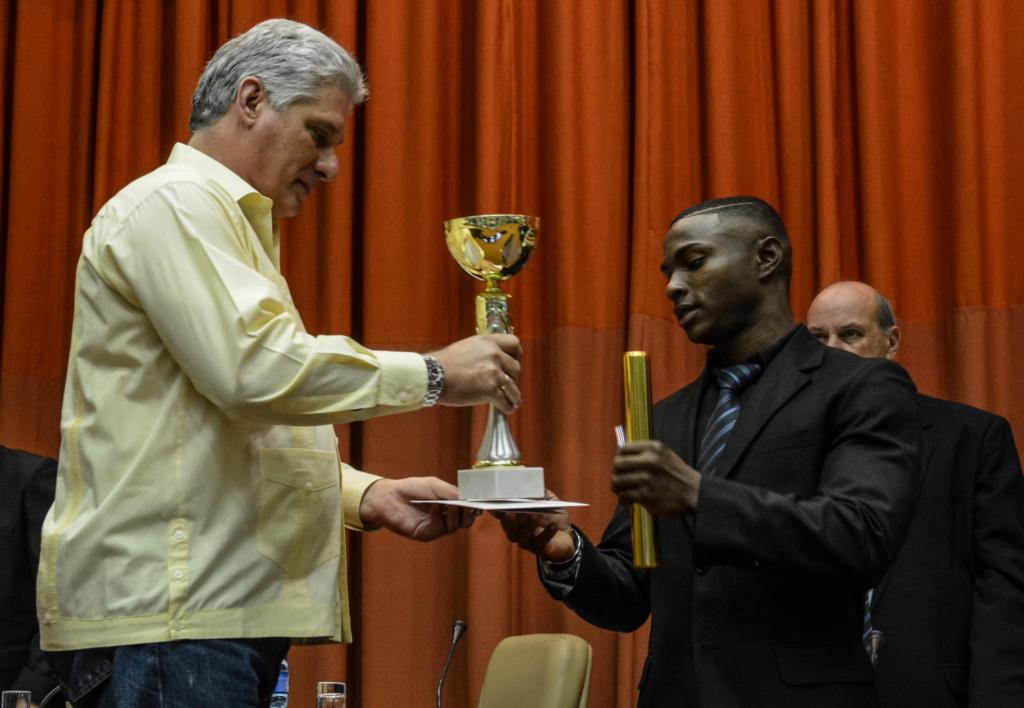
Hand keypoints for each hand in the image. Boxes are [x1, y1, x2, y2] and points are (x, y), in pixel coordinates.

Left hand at [359, 476, 478, 540]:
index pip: (469, 510)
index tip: (481, 502)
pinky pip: (438, 529)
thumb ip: (451, 492)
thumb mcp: (435, 485)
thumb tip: (467, 499)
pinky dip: (438, 517)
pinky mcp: (426, 534)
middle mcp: (446, 518)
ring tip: (452, 505)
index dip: (476, 507)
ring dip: (455, 515)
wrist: (390, 496)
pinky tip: (435, 507)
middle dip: (468, 514)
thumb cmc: (412, 488)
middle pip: (465, 521)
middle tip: (469, 506)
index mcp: (451, 505)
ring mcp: (437, 527)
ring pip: (454, 527)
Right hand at [430, 334, 521, 414]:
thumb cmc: (444, 363)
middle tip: (510, 384)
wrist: (433, 376)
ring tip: (514, 400)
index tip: (516, 361)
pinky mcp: (490, 389)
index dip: (517, 354)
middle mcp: (494, 354)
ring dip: (514, 395)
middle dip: (514, 378)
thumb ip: (482, 351)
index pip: (514, 343)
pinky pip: (504, 400)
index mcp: (488, 342)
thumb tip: (491, 361)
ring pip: (513, 386)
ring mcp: (493, 372)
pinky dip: (507, 406)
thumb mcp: (466, 347)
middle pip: (516, 367)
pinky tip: (507, 409)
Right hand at [495, 490, 574, 560]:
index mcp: (515, 518)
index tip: (494, 504)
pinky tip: (553, 526)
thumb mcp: (548, 500)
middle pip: (510, 527)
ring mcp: (527, 542)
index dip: (496, 510)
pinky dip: (546, 534)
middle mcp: (517, 531)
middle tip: (519, 510)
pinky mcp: (539, 550)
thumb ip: (539, 491)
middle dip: (513, 519)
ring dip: (528, 525)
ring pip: (522, 537)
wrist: (566, 535)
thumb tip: (532, 481)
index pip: (501, 514)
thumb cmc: (553, 515)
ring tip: (536, 515)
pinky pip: (540, 544)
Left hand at [612, 441, 700, 514]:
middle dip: (616, 473)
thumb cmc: (676, 473)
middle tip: (620, 479)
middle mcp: (649, 461)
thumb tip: (618, 453)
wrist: (693, 492)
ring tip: (623, 490)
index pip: (623, 449)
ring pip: (617, 481)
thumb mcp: (664, 454)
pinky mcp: (646, 495)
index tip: (622, 465)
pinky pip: (624, 496)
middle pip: (617, 465)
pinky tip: (628, 500)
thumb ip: (643, 452)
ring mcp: (647, 479)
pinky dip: (623, 499)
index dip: (619, 457)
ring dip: (617, 488)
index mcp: (653, 448)